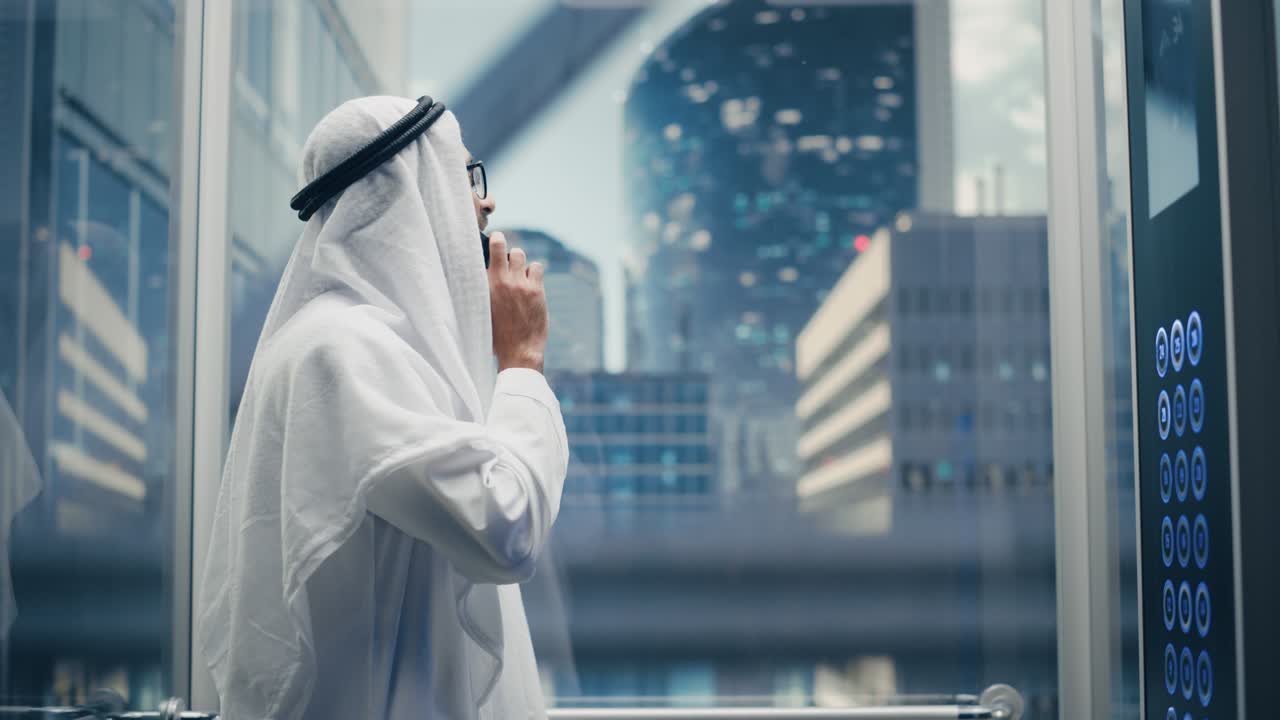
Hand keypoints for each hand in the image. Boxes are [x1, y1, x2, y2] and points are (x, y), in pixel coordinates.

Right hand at [487, 233, 547, 371]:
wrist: (518, 350)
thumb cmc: (496, 335)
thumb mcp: (480, 311)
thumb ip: (481, 290)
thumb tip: (483, 272)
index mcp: (484, 285)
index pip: (489, 250)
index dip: (495, 240)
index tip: (496, 239)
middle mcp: (501, 280)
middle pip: (506, 248)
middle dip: (506, 252)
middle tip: (507, 262)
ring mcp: (520, 284)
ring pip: (520, 255)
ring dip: (519, 262)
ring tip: (518, 275)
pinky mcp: (535, 290)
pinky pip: (536, 267)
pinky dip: (533, 272)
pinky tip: (530, 283)